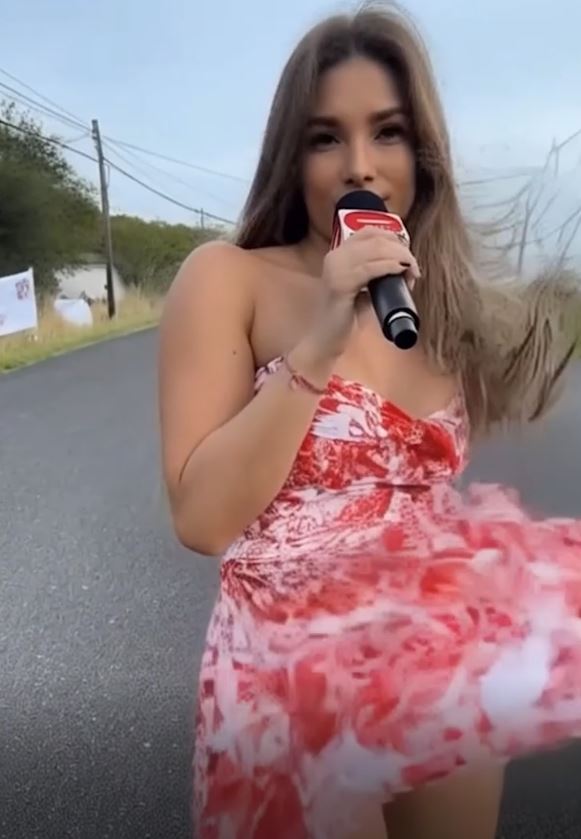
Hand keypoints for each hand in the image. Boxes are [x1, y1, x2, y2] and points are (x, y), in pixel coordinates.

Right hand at [309, 227, 419, 359]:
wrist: (325, 339)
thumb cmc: (345, 317)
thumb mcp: (362, 288)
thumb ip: (376, 274)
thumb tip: (405, 267)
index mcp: (338, 254)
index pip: (370, 232)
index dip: (394, 238)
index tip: (408, 255)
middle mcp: (335, 256)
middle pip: (376, 239)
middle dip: (402, 250)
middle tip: (414, 268)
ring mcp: (336, 269)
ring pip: (376, 250)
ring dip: (401, 257)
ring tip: (412, 272)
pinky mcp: (340, 284)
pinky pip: (371, 268)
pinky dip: (390, 266)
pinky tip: (401, 270)